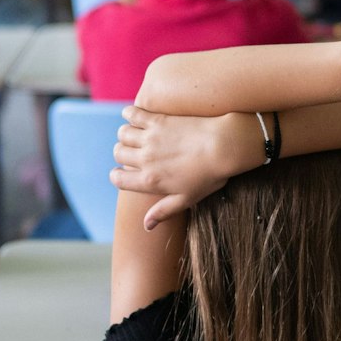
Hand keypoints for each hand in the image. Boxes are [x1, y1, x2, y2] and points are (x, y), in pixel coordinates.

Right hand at [110, 107, 249, 229]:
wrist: (223, 147)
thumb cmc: (208, 176)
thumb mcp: (187, 199)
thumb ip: (163, 211)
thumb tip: (146, 226)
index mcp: (150, 180)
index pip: (118, 179)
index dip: (117, 177)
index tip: (123, 173)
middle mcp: (146, 159)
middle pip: (118, 153)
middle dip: (122, 154)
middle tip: (134, 153)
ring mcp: (150, 138)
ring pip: (122, 134)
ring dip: (125, 135)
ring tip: (135, 136)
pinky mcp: (158, 120)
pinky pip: (133, 114)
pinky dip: (129, 113)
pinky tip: (133, 115)